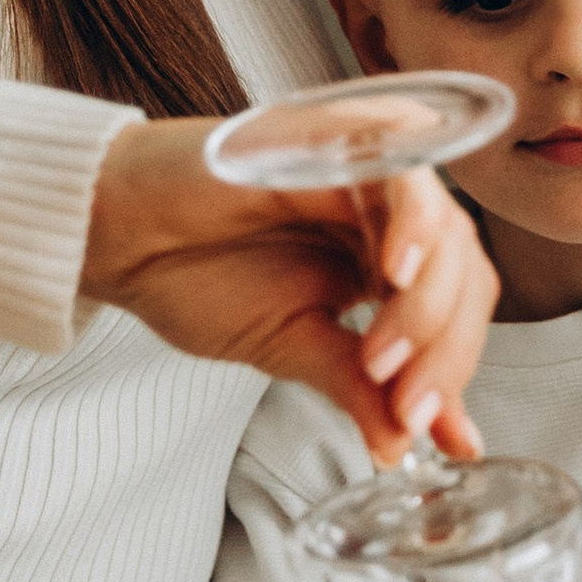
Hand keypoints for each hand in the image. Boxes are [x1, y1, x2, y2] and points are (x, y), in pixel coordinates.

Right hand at [81, 119, 495, 459]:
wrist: (116, 233)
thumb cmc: (192, 273)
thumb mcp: (291, 349)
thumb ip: (357, 388)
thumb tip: (401, 443)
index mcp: (386, 257)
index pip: (458, 312)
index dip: (455, 373)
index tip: (435, 436)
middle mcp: (388, 213)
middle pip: (465, 275)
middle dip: (446, 352)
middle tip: (407, 407)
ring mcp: (369, 171)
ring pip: (445, 232)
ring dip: (427, 306)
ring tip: (382, 359)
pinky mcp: (338, 138)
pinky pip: (404, 174)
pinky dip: (413, 225)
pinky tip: (395, 276)